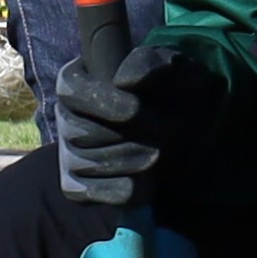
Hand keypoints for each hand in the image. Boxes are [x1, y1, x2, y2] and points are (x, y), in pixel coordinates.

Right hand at [54, 36, 162, 208]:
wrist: (190, 131)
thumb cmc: (174, 93)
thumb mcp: (172, 68)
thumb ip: (148, 64)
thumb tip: (124, 81)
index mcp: (80, 81)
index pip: (71, 89)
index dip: (102, 101)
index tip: (135, 109)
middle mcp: (67, 117)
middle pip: (79, 132)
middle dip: (125, 137)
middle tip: (160, 133)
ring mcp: (69, 153)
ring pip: (86, 163)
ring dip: (129, 161)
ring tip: (155, 154)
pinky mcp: (77, 186)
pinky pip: (89, 193)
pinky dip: (121, 189)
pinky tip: (145, 179)